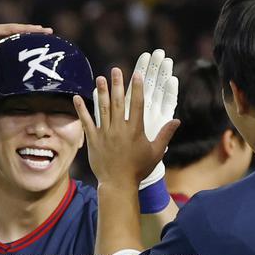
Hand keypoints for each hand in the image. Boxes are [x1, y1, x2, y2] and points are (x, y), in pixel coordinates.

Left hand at [0, 22, 53, 65]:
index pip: (13, 29)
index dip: (29, 30)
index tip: (44, 30)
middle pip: (15, 30)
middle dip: (32, 32)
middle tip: (50, 34)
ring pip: (10, 37)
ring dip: (25, 38)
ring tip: (39, 42)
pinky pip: (4, 44)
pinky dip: (14, 45)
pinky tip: (20, 51)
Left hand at [73, 68, 179, 188]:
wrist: (118, 184)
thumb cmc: (138, 169)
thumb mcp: (155, 152)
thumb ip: (165, 135)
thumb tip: (177, 121)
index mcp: (135, 130)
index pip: (137, 104)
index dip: (137, 88)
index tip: (136, 75)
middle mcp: (120, 129)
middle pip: (119, 102)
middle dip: (117, 84)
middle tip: (116, 70)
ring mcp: (105, 134)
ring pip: (103, 109)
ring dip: (101, 92)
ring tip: (99, 78)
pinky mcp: (93, 140)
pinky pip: (86, 122)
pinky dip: (82, 110)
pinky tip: (77, 98)